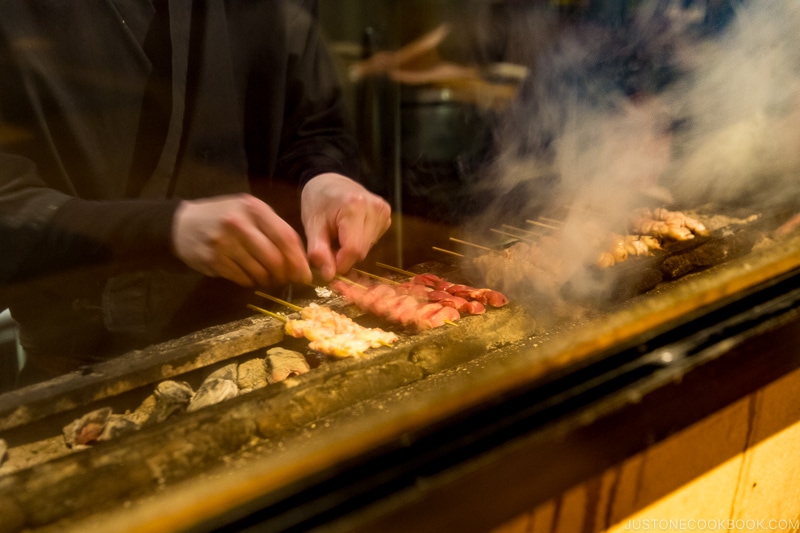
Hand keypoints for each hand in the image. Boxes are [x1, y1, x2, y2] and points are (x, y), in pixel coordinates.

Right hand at [172, 193, 311, 286]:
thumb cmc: (224, 217)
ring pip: (259, 271)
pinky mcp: (213, 260)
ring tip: (268, 279)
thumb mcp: (248, 212)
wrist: (182, 224)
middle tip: (286, 280)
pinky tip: (250, 277)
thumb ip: (274, 228)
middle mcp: (239, 223)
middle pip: (274, 258)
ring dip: (268, 280)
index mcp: (253, 208)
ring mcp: (224, 242)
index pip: (285, 237)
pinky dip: (251, 281)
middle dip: (284, 274)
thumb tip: (300, 259)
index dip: (298, 260)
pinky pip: (242, 278)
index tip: (305, 275)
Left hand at [301, 173, 390, 280]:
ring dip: (352, 249)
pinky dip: (360, 241)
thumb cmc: (317, 202)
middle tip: (330, 244)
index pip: (353, 250)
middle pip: (361, 251)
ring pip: (368, 248)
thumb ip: (319, 252)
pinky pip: (373, 240)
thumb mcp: (312, 226)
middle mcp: (375, 207)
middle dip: (344, 256)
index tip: (326, 262)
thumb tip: (329, 276)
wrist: (329, 181)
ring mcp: (384, 211)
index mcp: (354, 207)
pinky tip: (350, 230)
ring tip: (339, 234)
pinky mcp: (387, 215)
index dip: (340, 263)